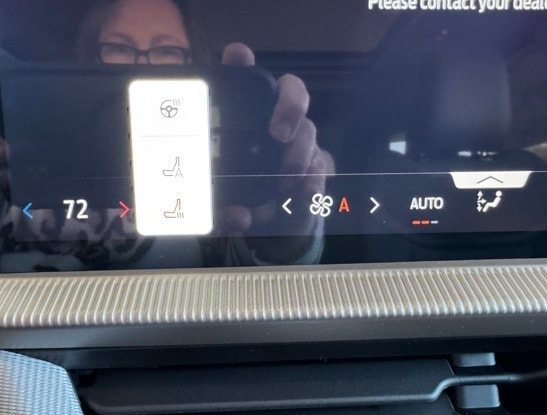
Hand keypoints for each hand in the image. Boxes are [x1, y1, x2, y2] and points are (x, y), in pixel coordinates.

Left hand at [218, 43, 333, 259]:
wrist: (276, 225)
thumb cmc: (243, 203)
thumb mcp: (224, 206)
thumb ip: (223, 211)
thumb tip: (234, 217)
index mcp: (244, 121)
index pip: (245, 81)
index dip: (241, 62)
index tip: (238, 56)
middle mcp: (274, 123)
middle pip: (291, 91)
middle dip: (290, 106)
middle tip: (278, 134)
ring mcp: (299, 142)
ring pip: (309, 130)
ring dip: (300, 152)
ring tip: (286, 180)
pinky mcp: (318, 166)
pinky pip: (323, 165)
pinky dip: (315, 179)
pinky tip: (306, 192)